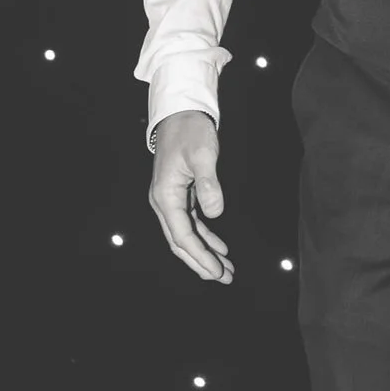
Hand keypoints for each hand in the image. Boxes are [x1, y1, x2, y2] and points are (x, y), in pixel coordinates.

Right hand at [148, 110, 232, 282]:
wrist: (180, 112)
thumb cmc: (191, 131)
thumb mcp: (203, 155)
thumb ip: (208, 184)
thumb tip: (214, 213)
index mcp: (165, 196)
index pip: (182, 236)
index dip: (200, 256)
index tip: (218, 271)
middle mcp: (163, 202)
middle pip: (181, 242)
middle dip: (202, 262)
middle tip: (225, 278)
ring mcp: (170, 199)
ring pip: (185, 235)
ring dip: (205, 253)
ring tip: (226, 269)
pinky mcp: (179, 195)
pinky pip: (190, 223)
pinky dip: (205, 237)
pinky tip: (219, 247)